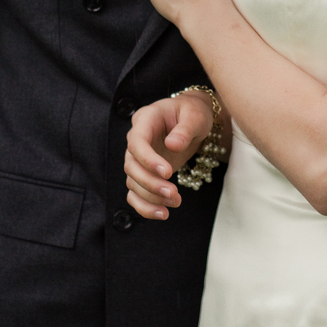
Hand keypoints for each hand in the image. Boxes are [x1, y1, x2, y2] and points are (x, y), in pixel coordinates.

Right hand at [125, 94, 213, 219]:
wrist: (193, 119)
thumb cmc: (193, 112)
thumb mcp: (195, 115)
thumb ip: (185, 129)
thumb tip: (172, 145)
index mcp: (145, 119)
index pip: (136, 142)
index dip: (148, 159)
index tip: (168, 172)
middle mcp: (136, 138)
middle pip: (131, 165)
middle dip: (150, 183)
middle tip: (174, 193)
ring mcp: (138, 157)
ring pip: (132, 182)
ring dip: (150, 197)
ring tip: (174, 203)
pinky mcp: (144, 172)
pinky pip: (135, 193)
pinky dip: (145, 206)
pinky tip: (162, 213)